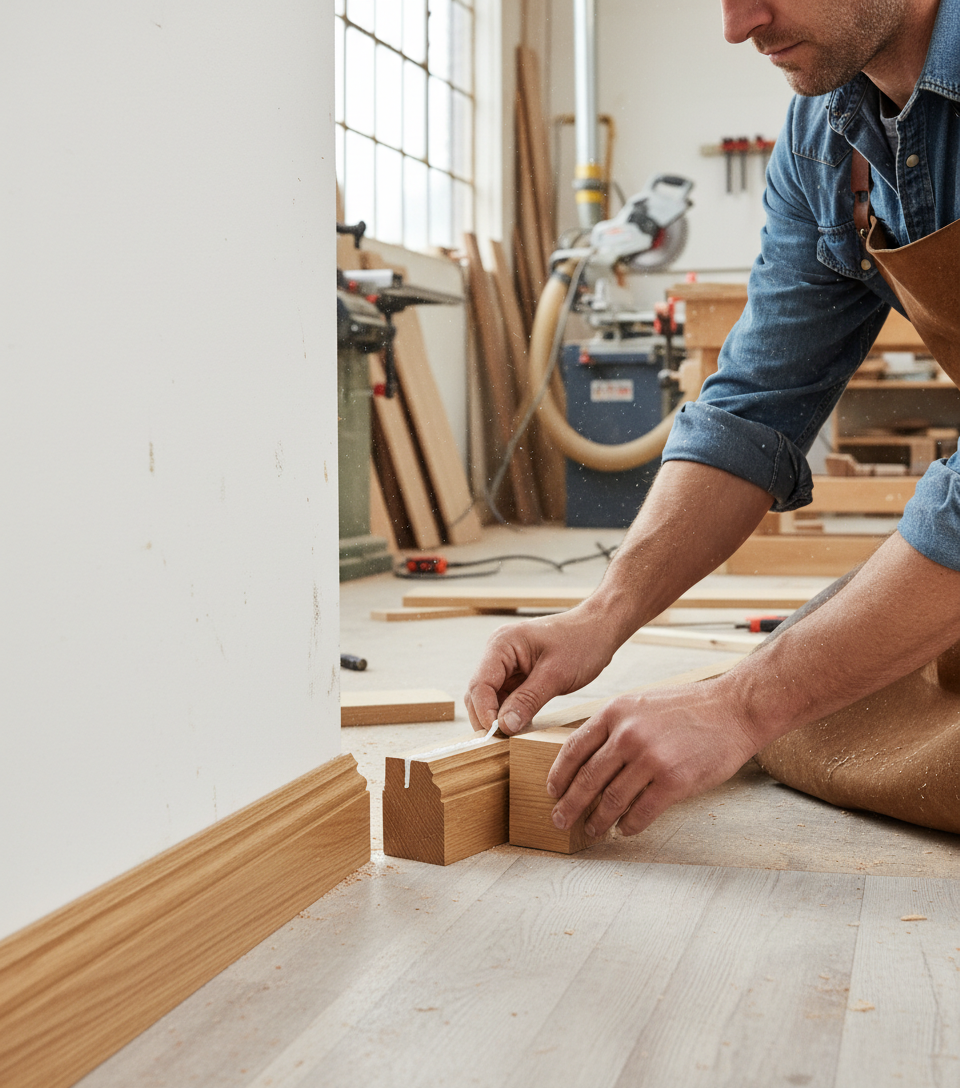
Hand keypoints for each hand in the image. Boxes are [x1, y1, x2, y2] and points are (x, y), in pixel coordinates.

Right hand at [464, 607, 618, 735]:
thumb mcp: (556, 674)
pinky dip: (510, 712)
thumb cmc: (582, 641)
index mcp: (502, 644)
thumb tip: (504, 726)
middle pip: (479, 692)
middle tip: (502, 741)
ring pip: (490, 697)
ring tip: (512, 736)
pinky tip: (520, 725)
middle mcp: (499, 652)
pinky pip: (505, 697)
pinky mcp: (517, 674)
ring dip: (498, 717)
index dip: (484, 711)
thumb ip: (528, 700)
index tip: (496, 734)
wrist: (600, 629)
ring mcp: (507, 663)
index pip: (480, 684)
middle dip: (487, 717)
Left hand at [546, 679, 758, 837]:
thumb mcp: (639, 704)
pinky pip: (642, 812)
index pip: (573, 748)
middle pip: (587, 778)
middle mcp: (627, 735)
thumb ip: (613, 727)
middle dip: (570, 805)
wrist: (732, 709)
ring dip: (598, 820)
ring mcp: (650, 758)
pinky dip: (629, 825)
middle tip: (559, 820)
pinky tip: (624, 830)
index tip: (551, 791)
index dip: (558, 775)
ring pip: (612, 799)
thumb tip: (587, 760)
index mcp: (614, 713)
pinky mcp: (674, 781)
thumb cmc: (687, 708)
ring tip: (592, 829)